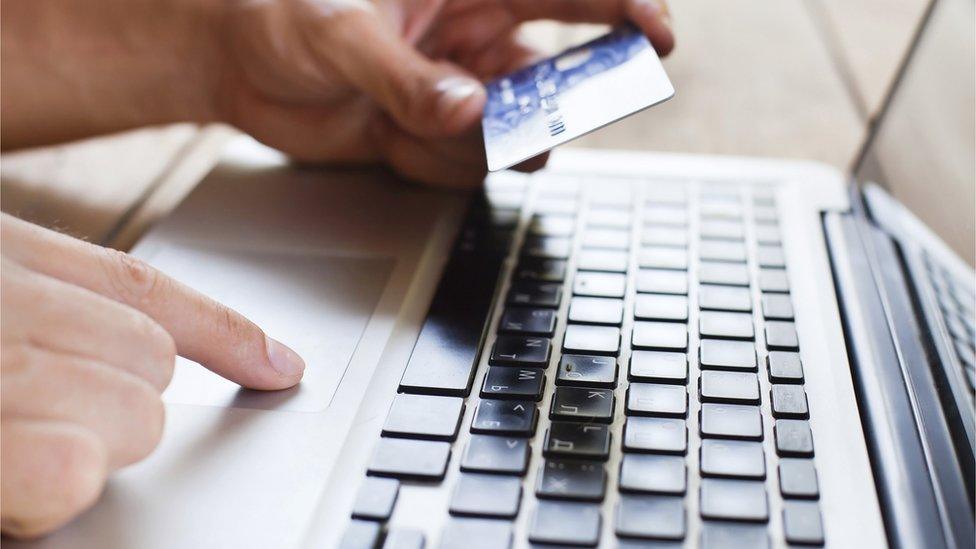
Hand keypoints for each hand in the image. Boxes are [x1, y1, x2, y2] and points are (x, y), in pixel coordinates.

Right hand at [0, 214, 304, 537]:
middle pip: (156, 356)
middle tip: (38, 427)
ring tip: (8, 449)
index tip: (278, 363)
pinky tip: (4, 483)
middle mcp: (6, 295)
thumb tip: (141, 354)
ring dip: (85, 452)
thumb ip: (44, 316)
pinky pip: (77, 470)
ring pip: (139, 416)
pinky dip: (49, 491)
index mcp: (3, 255)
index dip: (223, 330)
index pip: (142, 286)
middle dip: (120, 406)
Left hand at [215, 0, 673, 186]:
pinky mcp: (432, 136)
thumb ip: (406, 75)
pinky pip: (464, 165)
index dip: (620, 7)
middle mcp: (472, 36)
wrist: (232, 64)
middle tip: (544, 118)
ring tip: (420, 129)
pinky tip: (392, 140)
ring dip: (478, 144)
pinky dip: (436, 165)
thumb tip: (470, 109)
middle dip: (559, 98)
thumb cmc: (279, 13)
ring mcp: (457, 91)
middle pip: (556, 68)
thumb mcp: (338, 33)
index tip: (656, 34)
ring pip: (510, 131)